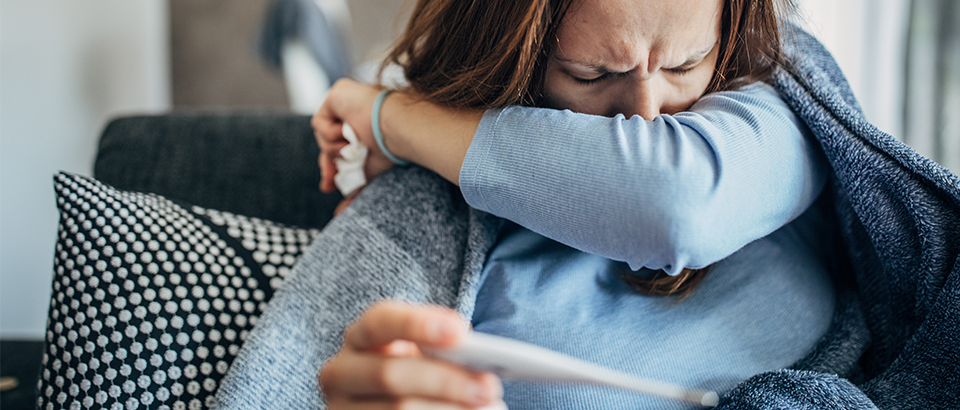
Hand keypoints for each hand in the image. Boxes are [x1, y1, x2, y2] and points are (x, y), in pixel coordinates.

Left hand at [312, 79, 397, 194]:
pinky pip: (320, 123)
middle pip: (326, 142)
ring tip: (353, 147)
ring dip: (335, 148)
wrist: (396, 129)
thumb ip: (354, 188)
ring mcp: (344, 101)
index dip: (331, 167)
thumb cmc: (391, 149)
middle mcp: (352, 111)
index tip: (329, 186)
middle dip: (327, 164)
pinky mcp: (336, 94)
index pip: (338, 148)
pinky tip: (349, 133)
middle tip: (329, 181)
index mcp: (362, 126)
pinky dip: (332, 134)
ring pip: (322, 136)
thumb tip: (338, 214)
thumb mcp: (368, 172)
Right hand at [320, 301, 505, 409]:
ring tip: (491, 407)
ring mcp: (342, 409)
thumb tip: (474, 355)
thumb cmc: (414, 372)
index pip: (379, 322)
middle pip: (390, 376)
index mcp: (359, 338)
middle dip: (445, 381)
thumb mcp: (419, 353)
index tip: (461, 332)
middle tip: (489, 386)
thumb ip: (438, 346)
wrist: (381, 405)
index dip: (416, 325)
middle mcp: (340, 373)